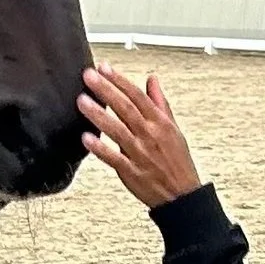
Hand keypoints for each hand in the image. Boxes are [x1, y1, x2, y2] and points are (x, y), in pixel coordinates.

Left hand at [79, 64, 202, 208]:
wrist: (182, 196)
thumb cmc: (177, 162)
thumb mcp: (173, 128)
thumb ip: (159, 102)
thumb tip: (152, 80)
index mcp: (160, 122)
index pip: (138, 96)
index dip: (120, 80)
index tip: (104, 68)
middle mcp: (150, 135)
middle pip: (125, 108)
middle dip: (106, 90)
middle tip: (88, 76)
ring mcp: (140, 154)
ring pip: (117, 130)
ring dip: (99, 115)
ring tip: (82, 101)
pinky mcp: (131, 172)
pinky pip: (114, 158)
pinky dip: (100, 149)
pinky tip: (86, 138)